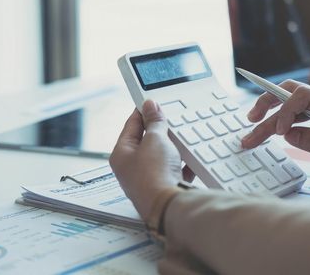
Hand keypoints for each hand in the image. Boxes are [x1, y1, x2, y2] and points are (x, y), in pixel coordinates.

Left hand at [110, 100, 181, 220]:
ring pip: (162, 156)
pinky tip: (188, 162)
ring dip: (172, 149)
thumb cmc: (153, 175)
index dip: (143, 111)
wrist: (168, 206)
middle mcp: (131, 168)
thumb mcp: (155, 139)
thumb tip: (150, 106)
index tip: (153, 102)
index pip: (131, 125)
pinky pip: (173, 170)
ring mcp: (146, 180)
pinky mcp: (162, 188)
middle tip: (171, 121)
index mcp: (121, 154)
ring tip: (181, 142)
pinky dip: (181, 165)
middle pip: (147, 141)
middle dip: (161, 131)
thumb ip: (155, 122)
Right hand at [242, 81, 309, 178]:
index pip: (303, 95)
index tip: (279, 132)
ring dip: (268, 119)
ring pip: (288, 106)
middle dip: (268, 104)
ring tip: (250, 136)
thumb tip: (287, 135)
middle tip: (250, 120)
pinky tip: (267, 134)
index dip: (286, 111)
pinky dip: (280, 124)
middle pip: (290, 92)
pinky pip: (295, 116)